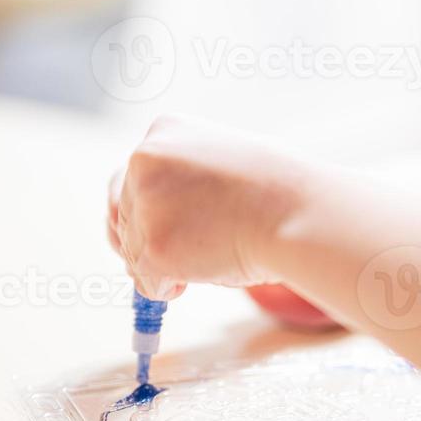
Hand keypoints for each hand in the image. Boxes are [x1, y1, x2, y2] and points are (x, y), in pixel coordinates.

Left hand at [107, 114, 318, 298]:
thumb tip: (153, 224)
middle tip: (178, 256)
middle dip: (145, 240)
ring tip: (210, 255)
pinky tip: (206, 270)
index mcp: (163, 132)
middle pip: (123, 216)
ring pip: (132, 252)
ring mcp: (146, 205)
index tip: (163, 227)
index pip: (130, 178)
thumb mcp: (220, 162)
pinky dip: (170, 288)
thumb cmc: (276, 191)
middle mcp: (144, 162)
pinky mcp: (153, 248)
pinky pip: (147, 282)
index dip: (144, 210)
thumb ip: (182, 182)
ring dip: (163, 265)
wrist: (298, 212)